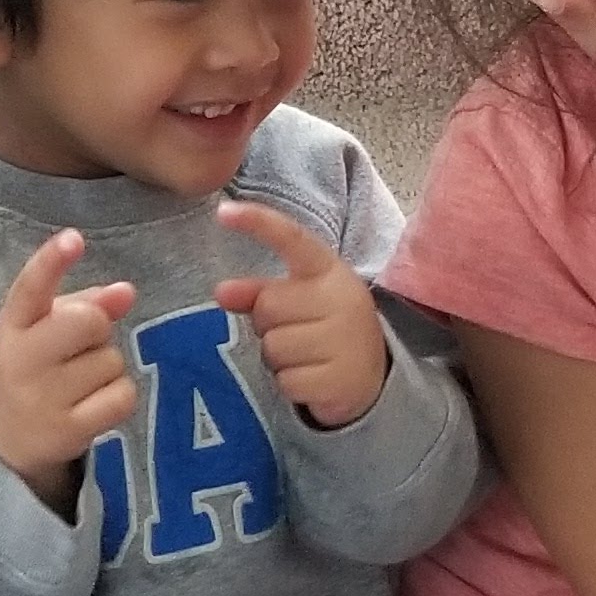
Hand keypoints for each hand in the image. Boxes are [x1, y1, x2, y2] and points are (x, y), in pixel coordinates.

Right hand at [0, 227, 138, 510]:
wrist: (8, 437)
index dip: (52, 261)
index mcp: (13, 325)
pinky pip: (122, 396)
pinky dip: (118, 396)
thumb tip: (126, 292)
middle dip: (98, 326)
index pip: (30, 287)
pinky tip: (95, 403)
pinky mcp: (68, 430)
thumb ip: (85, 303)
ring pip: (111, 360)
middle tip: (82, 345)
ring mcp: (43, 398)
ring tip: (82, 381)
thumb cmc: (37, 367)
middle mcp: (22, 360)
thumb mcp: (46, 329)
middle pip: (88, 321)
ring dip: (107, 366)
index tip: (73, 238)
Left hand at [213, 199, 388, 426]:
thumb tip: (221, 292)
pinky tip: (312, 376)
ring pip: (273, 347)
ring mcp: (343, 340)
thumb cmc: (326, 326)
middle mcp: (340, 299)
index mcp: (328, 271)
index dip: (258, 223)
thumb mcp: (300, 299)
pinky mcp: (338, 378)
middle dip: (268, 324)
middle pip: (267, 307)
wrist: (373, 373)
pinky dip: (291, 383)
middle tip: (296, 330)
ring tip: (306, 355)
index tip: (223, 212)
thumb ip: (259, 292)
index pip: (292, 239)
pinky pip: (286, 381)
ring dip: (278, 357)